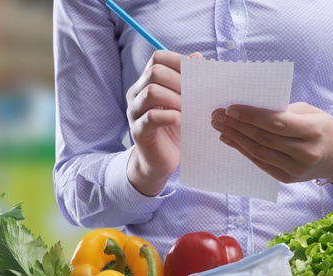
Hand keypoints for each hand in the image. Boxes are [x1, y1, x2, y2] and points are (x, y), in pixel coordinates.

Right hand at [126, 50, 202, 194]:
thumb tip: (197, 57)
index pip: (157, 59)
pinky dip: (169, 116)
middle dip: (179, 81)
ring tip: (187, 109)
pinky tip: (180, 120)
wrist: (160, 161)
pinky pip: (150, 117)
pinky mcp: (138, 131)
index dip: (177, 61)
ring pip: (151, 92)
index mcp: (147, 83)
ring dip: (175, 99)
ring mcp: (135, 112)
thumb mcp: (184, 103)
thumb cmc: (174, 130)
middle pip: (154, 72)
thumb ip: (188, 81)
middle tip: (194, 95)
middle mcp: (137, 94)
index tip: (196, 73)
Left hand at [211, 102, 332, 183]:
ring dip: (236, 139)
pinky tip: (230, 140)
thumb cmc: (322, 127)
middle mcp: (305, 152)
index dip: (251, 116)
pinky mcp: (288, 178)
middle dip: (237, 126)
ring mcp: (296, 169)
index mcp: (312, 130)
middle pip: (264, 138)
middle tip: (218, 116)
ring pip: (259, 152)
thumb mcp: (309, 112)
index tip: (231, 108)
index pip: (276, 123)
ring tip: (220, 127)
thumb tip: (250, 110)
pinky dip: (243, 151)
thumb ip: (283, 112)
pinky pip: (261, 163)